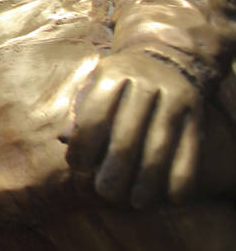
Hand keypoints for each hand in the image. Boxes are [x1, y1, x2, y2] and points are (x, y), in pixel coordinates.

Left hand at [64, 51, 202, 207]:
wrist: (165, 59)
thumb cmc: (118, 82)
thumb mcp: (93, 86)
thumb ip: (80, 110)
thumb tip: (64, 138)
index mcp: (112, 74)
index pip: (93, 117)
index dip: (83, 147)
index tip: (78, 167)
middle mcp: (144, 82)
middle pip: (126, 137)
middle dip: (114, 171)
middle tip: (105, 192)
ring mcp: (173, 97)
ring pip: (159, 147)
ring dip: (147, 180)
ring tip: (136, 201)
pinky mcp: (195, 112)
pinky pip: (190, 150)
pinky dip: (182, 177)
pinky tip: (172, 198)